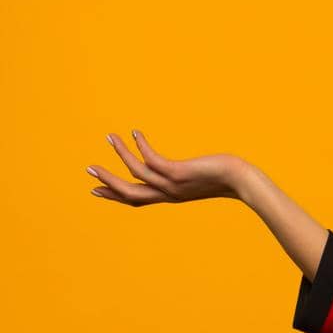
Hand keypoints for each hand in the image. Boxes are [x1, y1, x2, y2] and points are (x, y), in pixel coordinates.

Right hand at [87, 130, 250, 205]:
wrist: (244, 181)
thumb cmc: (227, 177)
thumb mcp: (201, 179)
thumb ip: (187, 176)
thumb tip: (184, 170)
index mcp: (171, 196)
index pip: (137, 199)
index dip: (115, 195)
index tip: (97, 189)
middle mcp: (169, 194)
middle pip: (130, 193)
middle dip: (108, 181)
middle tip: (88, 169)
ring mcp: (173, 185)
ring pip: (137, 174)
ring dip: (121, 155)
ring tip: (109, 137)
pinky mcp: (180, 174)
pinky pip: (153, 161)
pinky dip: (141, 146)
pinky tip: (135, 133)